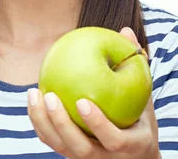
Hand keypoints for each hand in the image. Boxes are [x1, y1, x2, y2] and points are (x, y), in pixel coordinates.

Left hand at [27, 27, 160, 157]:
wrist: (135, 154)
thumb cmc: (140, 117)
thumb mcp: (144, 95)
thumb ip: (137, 66)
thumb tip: (126, 31)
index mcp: (131, 146)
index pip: (113, 140)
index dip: (97, 123)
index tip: (83, 101)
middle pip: (80, 149)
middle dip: (61, 124)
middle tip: (50, 96)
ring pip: (60, 147)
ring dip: (43, 121)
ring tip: (34, 93)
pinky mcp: (71, 155)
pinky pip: (51, 141)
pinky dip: (40, 122)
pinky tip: (33, 97)